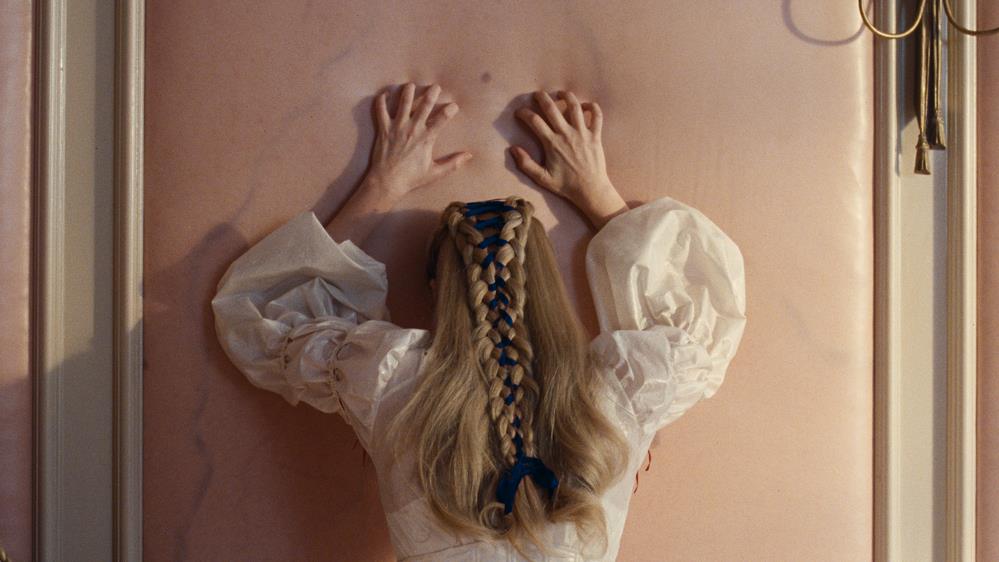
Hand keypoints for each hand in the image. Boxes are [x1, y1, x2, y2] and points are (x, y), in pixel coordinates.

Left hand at [363, 82, 472, 195]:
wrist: (387, 181)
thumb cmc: (412, 178)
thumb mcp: (435, 173)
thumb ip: (453, 163)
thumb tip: (469, 156)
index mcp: (427, 138)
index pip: (442, 119)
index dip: (450, 110)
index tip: (454, 106)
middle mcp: (413, 128)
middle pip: (424, 105)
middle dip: (431, 93)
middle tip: (435, 87)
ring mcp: (397, 127)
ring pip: (403, 102)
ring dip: (408, 91)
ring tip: (411, 85)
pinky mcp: (383, 128)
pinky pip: (380, 110)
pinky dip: (381, 100)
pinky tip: (385, 94)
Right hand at [509, 90, 626, 227]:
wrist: (590, 190)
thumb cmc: (565, 185)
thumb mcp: (542, 178)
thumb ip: (526, 164)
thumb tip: (512, 149)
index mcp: (552, 143)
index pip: (534, 121)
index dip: (524, 113)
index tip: (520, 112)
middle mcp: (566, 134)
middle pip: (552, 108)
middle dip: (542, 98)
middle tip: (537, 94)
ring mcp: (582, 133)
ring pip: (575, 107)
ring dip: (567, 96)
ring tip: (561, 93)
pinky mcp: (595, 135)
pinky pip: (597, 116)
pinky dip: (592, 107)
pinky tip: (586, 106)